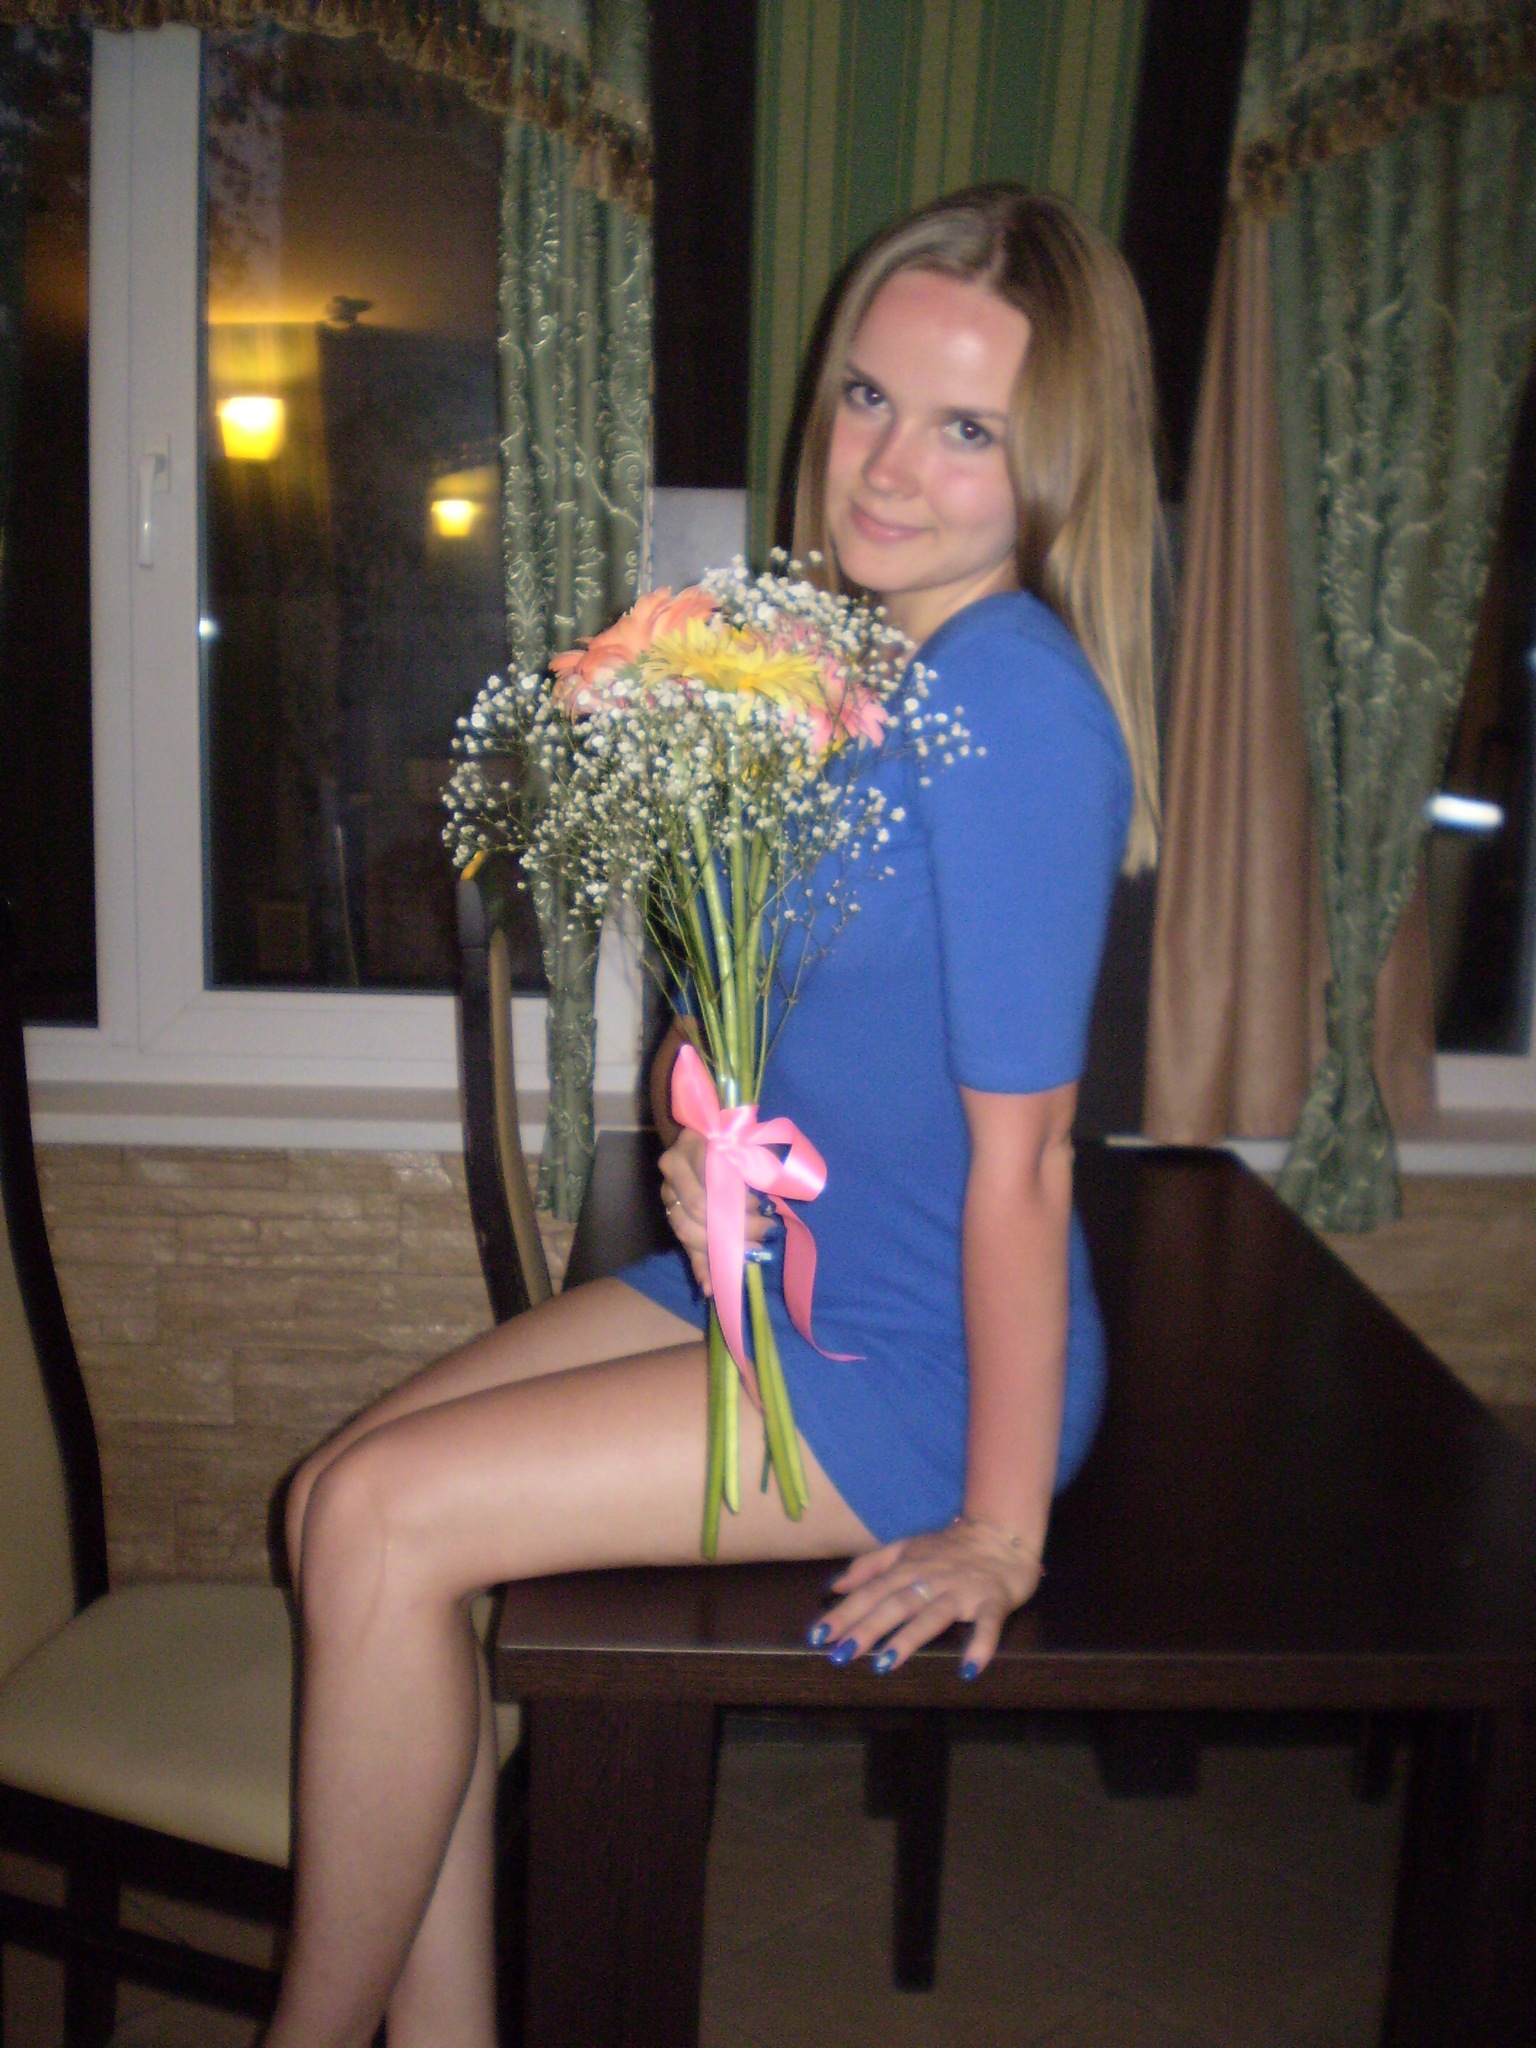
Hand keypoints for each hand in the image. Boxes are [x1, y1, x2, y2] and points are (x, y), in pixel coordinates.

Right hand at [658, 1128, 768, 1295]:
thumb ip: (753, 1163)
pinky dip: (700, 1267)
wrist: (701, 1136)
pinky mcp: (674, 1218)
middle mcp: (673, 1174)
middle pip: (700, 1209)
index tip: (764, 1206)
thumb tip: (768, 1202)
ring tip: (753, 1253)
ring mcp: (669, 1197)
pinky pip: (685, 1247)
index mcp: (690, 1147)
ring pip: (690, 1231)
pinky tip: (710, 1288)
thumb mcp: (743, 1143)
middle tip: (766, 1229)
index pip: (711, 1178)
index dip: (738, 1196)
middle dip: (735, 1224)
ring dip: (723, 1246)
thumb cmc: (729, 1140)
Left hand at [809, 1518, 1042, 1678]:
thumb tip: (834, 1586)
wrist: (1001, 1534)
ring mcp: (962, 1591)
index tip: (817, 1635)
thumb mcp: (907, 1548)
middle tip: (839, 1655)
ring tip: (883, 1664)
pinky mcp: (993, 1601)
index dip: (844, 1613)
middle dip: (865, 1629)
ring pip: (931, 1615)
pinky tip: (968, 1670)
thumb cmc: (950, 1548)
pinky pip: (987, 1625)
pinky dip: (980, 1646)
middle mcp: (930, 1579)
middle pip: (894, 1605)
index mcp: (907, 1567)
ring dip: (908, 1639)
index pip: (870, 1592)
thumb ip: (870, 1566)